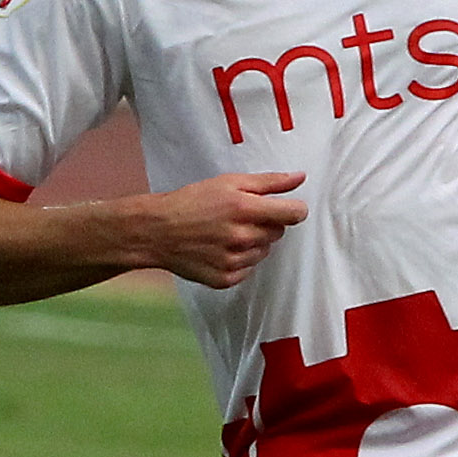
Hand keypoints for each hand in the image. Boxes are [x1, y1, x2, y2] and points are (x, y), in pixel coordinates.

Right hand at [147, 171, 307, 288]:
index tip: (285, 209)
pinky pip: (248, 269)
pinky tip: (220, 249)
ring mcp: (233, 261)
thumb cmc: (192, 202)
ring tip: (226, 233)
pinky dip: (239, 260)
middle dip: (266, 224)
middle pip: (278, 233)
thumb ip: (269, 182)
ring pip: (263, 252)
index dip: (293, 210)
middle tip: (240, 217)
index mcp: (245, 209)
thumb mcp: (229, 182)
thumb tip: (299, 178)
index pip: (294, 214)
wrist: (158, 231)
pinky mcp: (225, 278)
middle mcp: (242, 237)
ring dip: (252, 243)